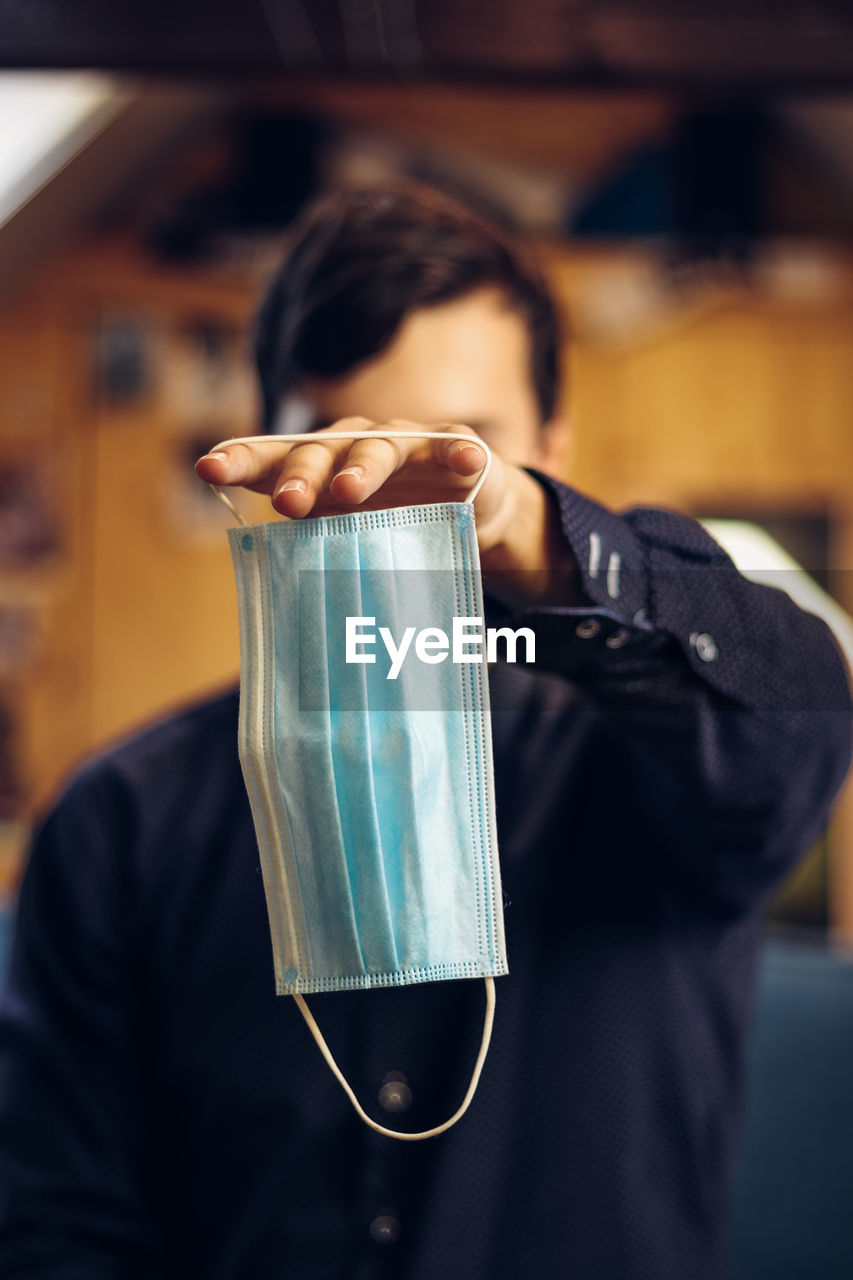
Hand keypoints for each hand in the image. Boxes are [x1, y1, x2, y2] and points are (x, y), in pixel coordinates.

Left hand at [195, 418, 578, 603]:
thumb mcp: (349, 547)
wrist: (462, 508)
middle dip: (303, 475)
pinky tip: (467, 461)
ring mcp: (404, 443)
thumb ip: (317, 566)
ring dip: (363, 467)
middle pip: (322, 452)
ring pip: (379, 447)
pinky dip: (459, 453)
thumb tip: (277, 635)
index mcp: (319, 470)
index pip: (272, 459)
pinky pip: (453, 447)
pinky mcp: (452, 447)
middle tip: (289, 503)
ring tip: (353, 490)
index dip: (242, 461)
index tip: (209, 470)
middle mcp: (353, 447)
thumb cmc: (392, 527)